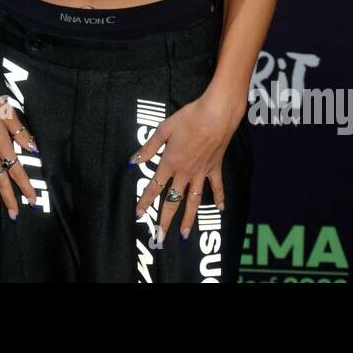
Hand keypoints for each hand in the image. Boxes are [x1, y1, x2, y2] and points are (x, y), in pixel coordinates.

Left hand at [130, 93, 243, 244]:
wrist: (216, 115)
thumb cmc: (189, 118)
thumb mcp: (164, 130)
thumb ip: (148, 148)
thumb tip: (132, 161)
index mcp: (170, 162)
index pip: (154, 186)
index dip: (145, 201)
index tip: (138, 214)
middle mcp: (185, 172)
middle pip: (173, 200)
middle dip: (165, 220)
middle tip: (160, 237)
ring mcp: (201, 173)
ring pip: (193, 201)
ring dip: (188, 218)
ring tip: (183, 235)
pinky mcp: (215, 168)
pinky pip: (217, 187)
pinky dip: (219, 198)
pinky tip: (220, 210)